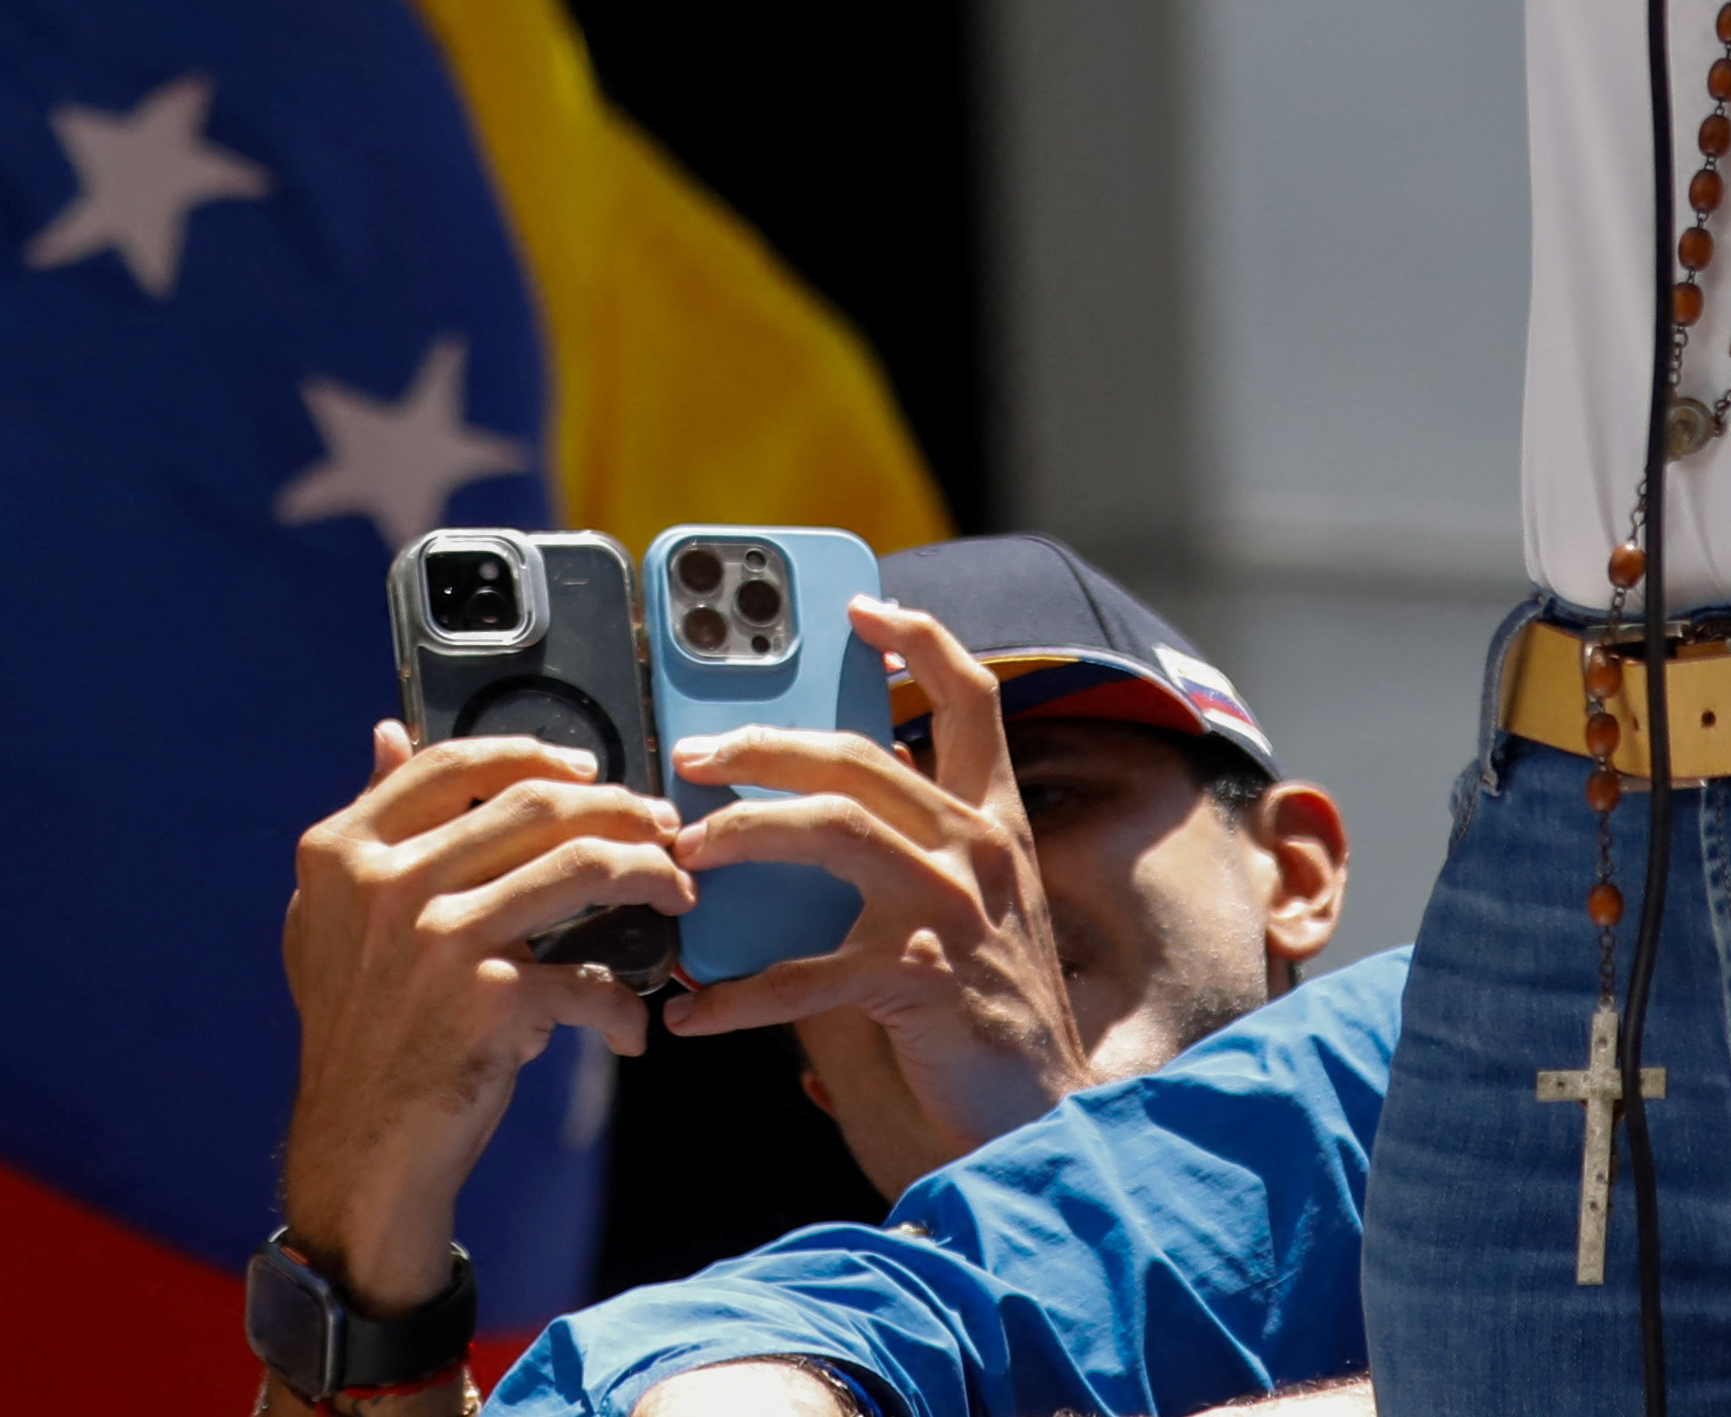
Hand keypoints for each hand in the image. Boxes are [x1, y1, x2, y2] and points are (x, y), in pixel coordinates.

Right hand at [274, 721, 681, 1311]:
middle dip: (617, 808)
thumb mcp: (333, 918)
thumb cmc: (359, 1032)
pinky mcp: (491, 1000)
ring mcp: (440, 939)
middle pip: (534, 806)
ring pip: (579, 867)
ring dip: (648, 874)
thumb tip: (387, 734)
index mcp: (346, 852)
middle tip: (662, 828)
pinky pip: (587, 976)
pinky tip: (630, 1027)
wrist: (359, 1150)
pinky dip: (621, 1004)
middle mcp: (388, 885)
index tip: (589, 772)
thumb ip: (370, 826)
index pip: (454, 766)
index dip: (534, 756)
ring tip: (678, 892)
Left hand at [655, 604, 1096, 1181]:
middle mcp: (979, 848)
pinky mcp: (924, 976)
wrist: (1043, 1124)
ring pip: (834, 829)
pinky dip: (741, 994)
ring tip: (687, 850)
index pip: (972, 696)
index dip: (917, 637)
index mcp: (991, 824)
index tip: (859, 606)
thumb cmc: (984, 1020)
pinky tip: (697, 1012)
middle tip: (695, 754)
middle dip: (763, 742)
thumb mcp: (951, 917)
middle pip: (860, 753)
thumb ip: (883, 866)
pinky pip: (810, 973)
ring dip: (745, 831)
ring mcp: (956, 908)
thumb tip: (782, 834)